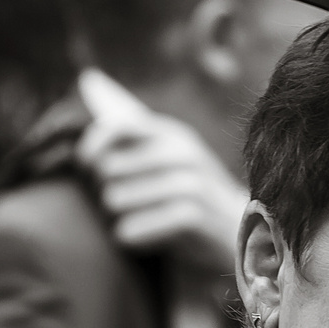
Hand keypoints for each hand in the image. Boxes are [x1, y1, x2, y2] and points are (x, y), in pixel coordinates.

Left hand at [76, 70, 246, 276]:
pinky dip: (131, 239)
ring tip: (140, 226)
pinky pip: (131, 230)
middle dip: (105, 193)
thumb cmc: (193, 201)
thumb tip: (87, 85)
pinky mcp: (192, 217)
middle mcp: (182, 152)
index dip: (91, 147)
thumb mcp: (171, 162)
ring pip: (115, 201)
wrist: (243, 239)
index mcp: (174, 134)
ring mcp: (190, 183)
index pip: (116, 127)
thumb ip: (135, 139)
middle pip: (107, 170)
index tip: (85, 168)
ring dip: (118, 219)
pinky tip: (145, 242)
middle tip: (124, 208)